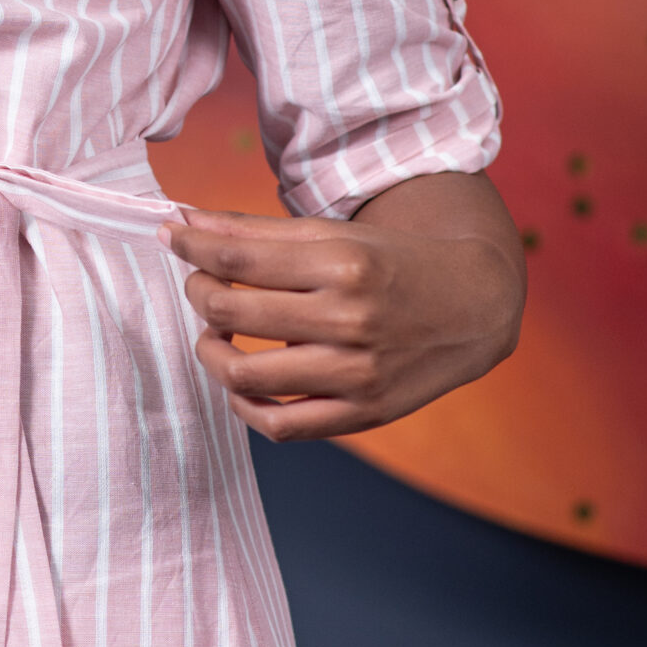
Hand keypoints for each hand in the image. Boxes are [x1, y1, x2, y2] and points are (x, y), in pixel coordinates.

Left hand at [159, 185, 523, 441]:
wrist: (475, 305)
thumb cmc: (393, 263)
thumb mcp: (334, 234)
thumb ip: (257, 231)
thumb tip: (183, 220)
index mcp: (342, 262)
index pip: (236, 257)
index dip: (189, 247)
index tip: (170, 237)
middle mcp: (350, 317)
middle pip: (231, 310)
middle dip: (198, 293)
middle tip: (200, 285)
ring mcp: (358, 372)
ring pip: (245, 375)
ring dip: (210, 352)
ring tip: (215, 334)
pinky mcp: (364, 413)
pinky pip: (282, 426)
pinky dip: (246, 407)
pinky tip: (242, 383)